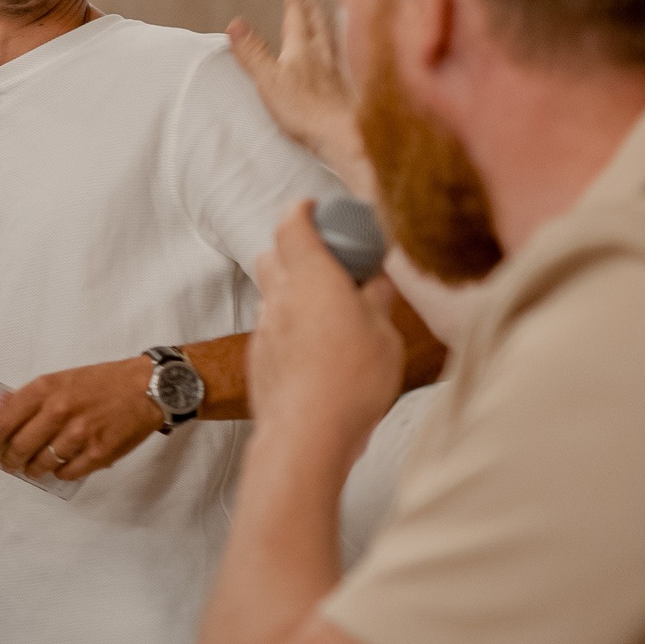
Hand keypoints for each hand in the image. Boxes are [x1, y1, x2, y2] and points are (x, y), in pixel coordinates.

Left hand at [0, 356, 167, 481]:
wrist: (147, 387)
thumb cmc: (103, 381)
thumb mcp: (63, 378)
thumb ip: (36, 399)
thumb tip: (8, 422)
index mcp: (46, 389)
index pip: (3, 421)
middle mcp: (59, 411)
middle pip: (19, 447)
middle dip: (10, 460)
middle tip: (10, 463)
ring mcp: (79, 435)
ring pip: (41, 463)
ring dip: (33, 469)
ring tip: (33, 468)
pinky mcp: (98, 453)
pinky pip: (67, 472)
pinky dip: (60, 473)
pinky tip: (61, 468)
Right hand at [230, 0, 370, 195]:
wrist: (341, 134)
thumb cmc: (305, 109)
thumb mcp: (269, 79)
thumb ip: (253, 52)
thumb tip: (235, 23)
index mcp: (302, 51)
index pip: (297, 22)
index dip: (294, 6)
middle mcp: (323, 57)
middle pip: (319, 28)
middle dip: (314, 12)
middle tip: (313, 0)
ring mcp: (336, 74)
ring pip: (333, 44)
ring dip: (329, 29)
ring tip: (330, 21)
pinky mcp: (345, 92)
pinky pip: (341, 65)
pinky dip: (339, 56)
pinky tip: (340, 62)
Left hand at [248, 202, 402, 459]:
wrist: (307, 435)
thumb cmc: (353, 382)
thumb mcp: (385, 336)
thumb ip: (377, 302)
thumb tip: (376, 282)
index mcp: (312, 277)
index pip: (293, 224)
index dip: (303, 210)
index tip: (316, 209)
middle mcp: (281, 296)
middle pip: (274, 254)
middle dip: (295, 249)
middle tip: (329, 261)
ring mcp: (265, 328)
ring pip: (272, 292)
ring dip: (293, 291)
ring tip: (329, 310)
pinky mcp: (259, 357)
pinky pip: (273, 327)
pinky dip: (290, 325)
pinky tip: (316, 347)